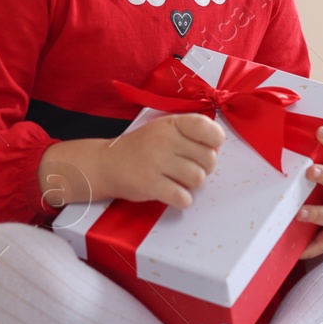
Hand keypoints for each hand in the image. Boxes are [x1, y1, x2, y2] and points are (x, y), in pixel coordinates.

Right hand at [97, 112, 224, 208]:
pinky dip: (182, 200)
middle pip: (208, 159)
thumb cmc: (141, 148)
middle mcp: (165, 140)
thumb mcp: (163, 129)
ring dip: (191, 185)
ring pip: (198, 179)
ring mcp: (157, 162)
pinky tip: (172, 193)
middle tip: (187, 168)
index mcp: (171, 123)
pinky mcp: (150, 185)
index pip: (209, 129)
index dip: (214, 141)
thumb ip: (189, 133)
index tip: (206, 147)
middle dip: (203, 168)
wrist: (106, 164)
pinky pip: (183, 197)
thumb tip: (216, 148)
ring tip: (177, 180)